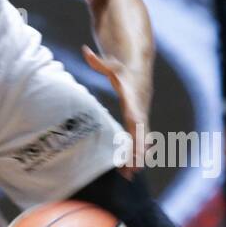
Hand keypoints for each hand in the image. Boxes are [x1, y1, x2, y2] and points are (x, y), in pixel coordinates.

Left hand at [82, 45, 146, 177]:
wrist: (139, 67)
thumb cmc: (122, 68)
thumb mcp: (110, 64)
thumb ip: (98, 61)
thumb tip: (85, 50)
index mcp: (133, 100)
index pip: (136, 120)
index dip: (137, 134)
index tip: (138, 147)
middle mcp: (139, 111)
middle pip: (140, 135)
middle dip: (137, 153)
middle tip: (133, 170)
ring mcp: (140, 117)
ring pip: (141, 141)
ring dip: (136, 158)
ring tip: (130, 176)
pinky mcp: (138, 121)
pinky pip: (138, 141)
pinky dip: (135, 155)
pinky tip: (130, 170)